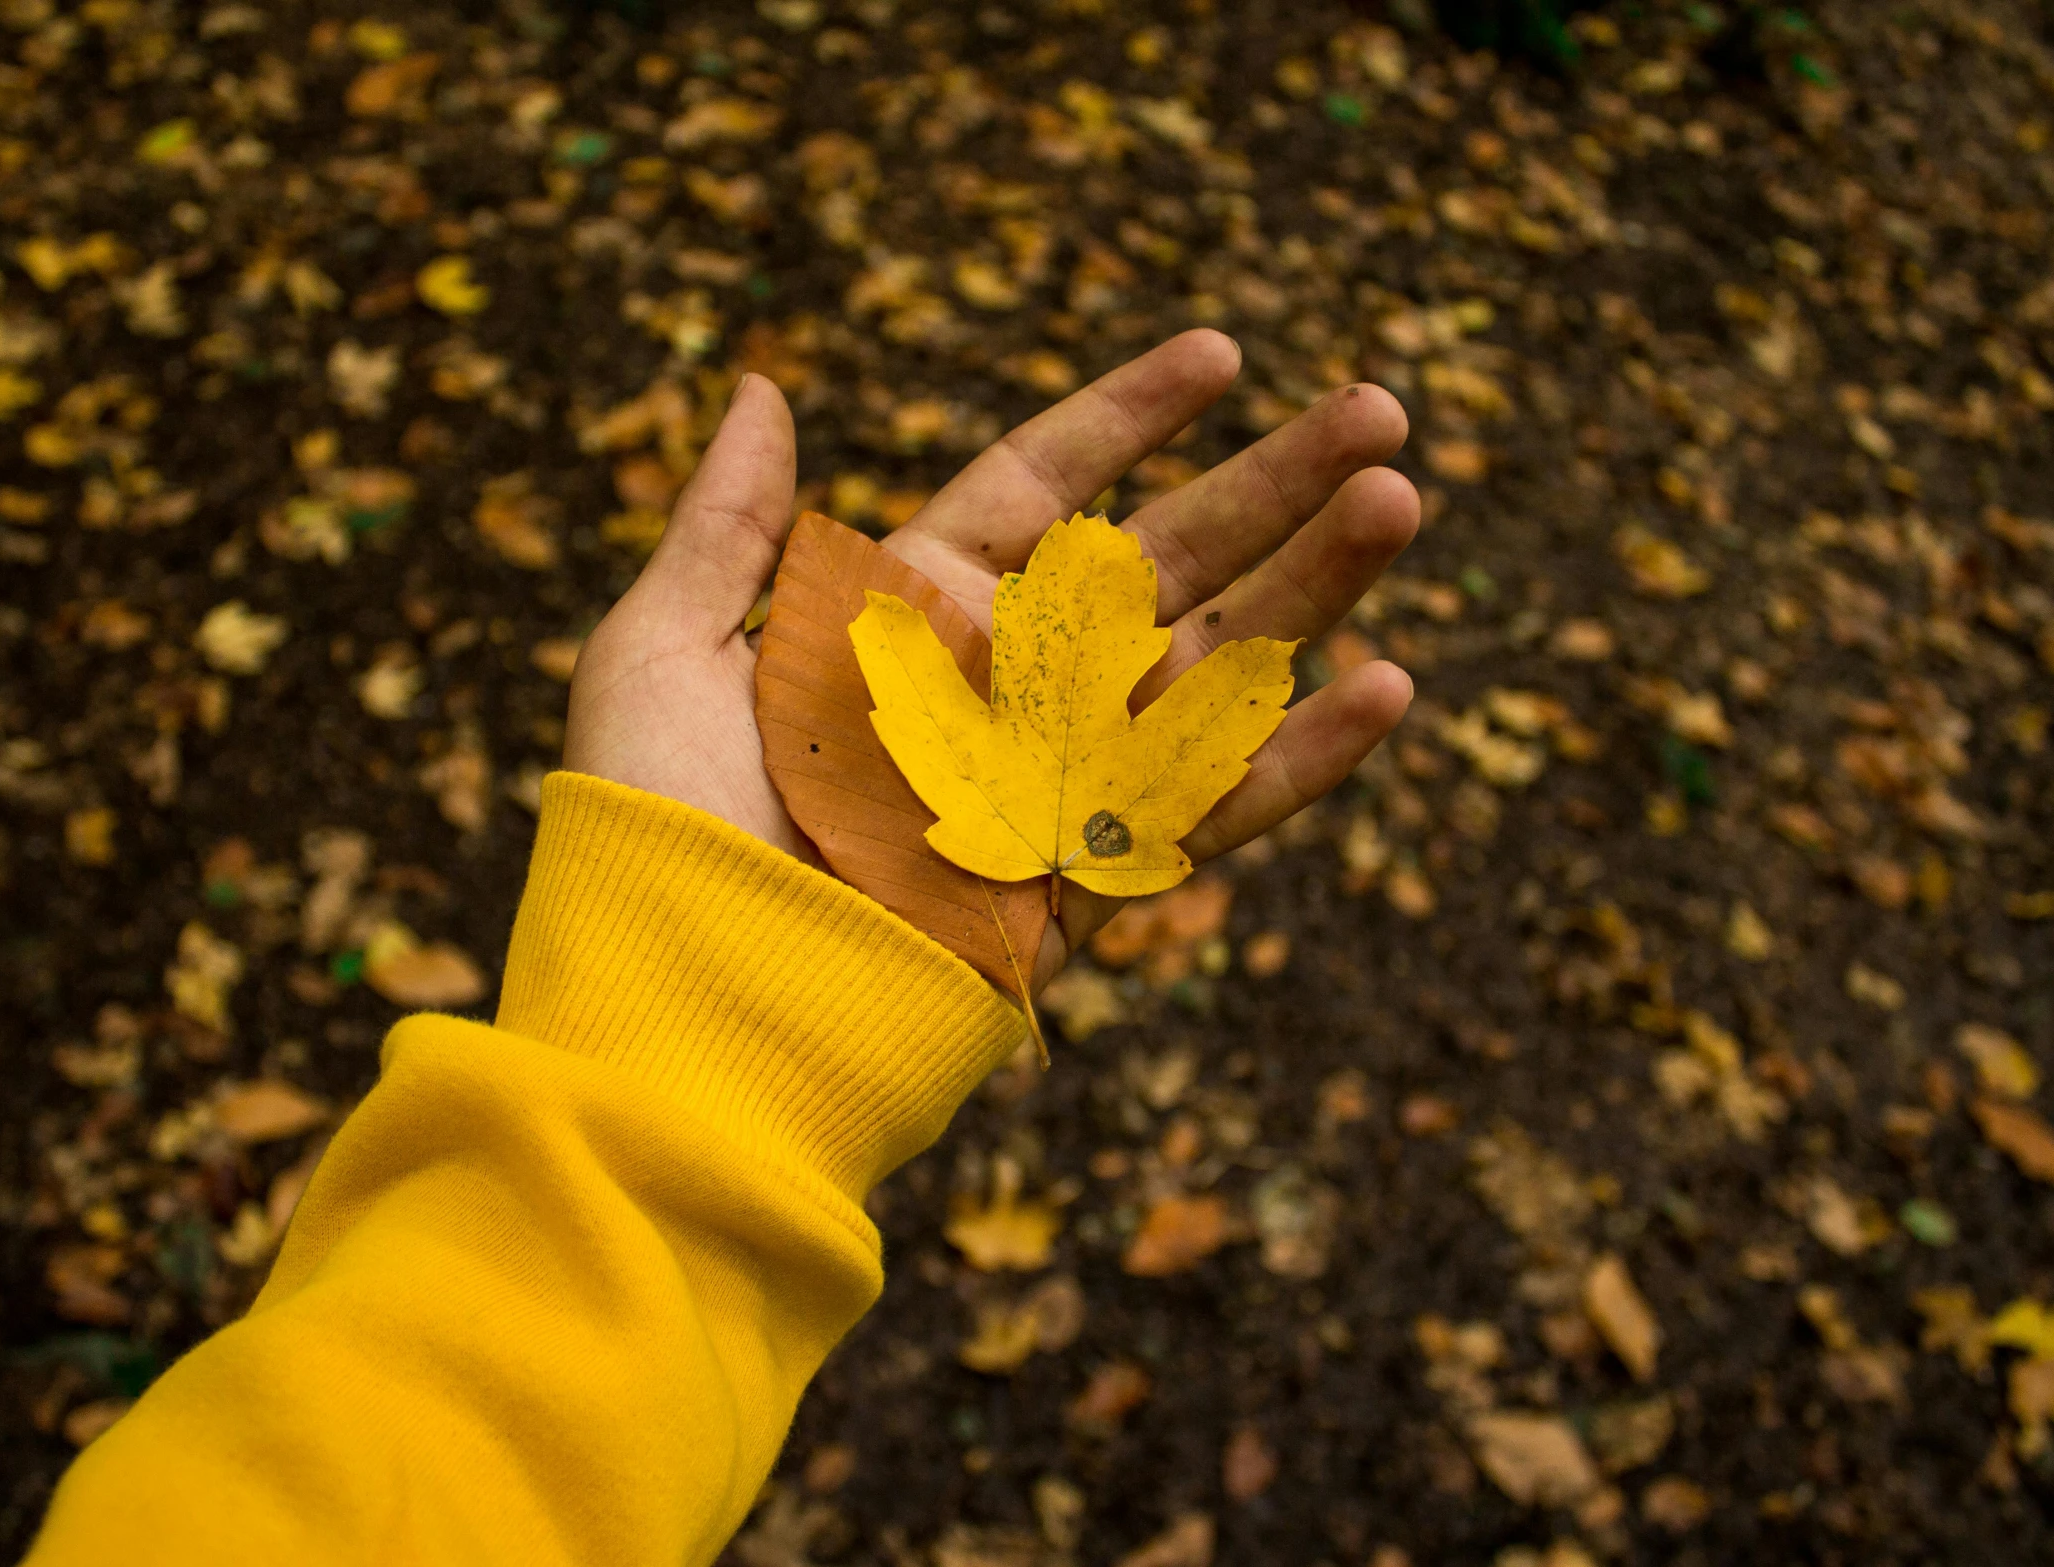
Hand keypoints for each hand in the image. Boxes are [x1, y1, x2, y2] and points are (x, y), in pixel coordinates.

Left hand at [565, 330, 1418, 987]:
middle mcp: (997, 689)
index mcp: (906, 617)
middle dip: (1271, 485)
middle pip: (1164, 562)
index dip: (1130, 417)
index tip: (1221, 352)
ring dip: (1315, 590)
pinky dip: (1305, 755)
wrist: (682, 1002)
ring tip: (1400, 500)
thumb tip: (764, 383)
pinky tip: (1389, 685)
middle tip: (1380, 410)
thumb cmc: (653, 826)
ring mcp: (1055, 780)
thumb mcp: (664, 646)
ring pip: (1216, 667)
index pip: (1043, 488)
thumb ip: (728, 522)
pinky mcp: (1091, 875)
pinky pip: (1216, 806)